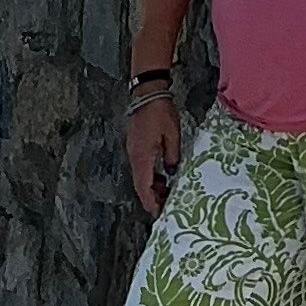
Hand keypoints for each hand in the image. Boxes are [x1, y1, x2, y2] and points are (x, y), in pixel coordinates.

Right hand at [123, 87, 181, 211]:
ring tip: (167, 191)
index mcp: (142, 157)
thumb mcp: (173, 135)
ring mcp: (133, 151)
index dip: (151, 202)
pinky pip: (141, 166)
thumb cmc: (161, 112)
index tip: (159, 212)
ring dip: (151, 186)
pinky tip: (162, 175)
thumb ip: (172, 156)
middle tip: (166, 204)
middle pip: (140, 184)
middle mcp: (134, 157)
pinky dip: (150, 175)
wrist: (147, 93)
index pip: (144, 186)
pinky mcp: (135, 145)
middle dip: (151, 197)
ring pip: (140, 176)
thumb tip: (171, 172)